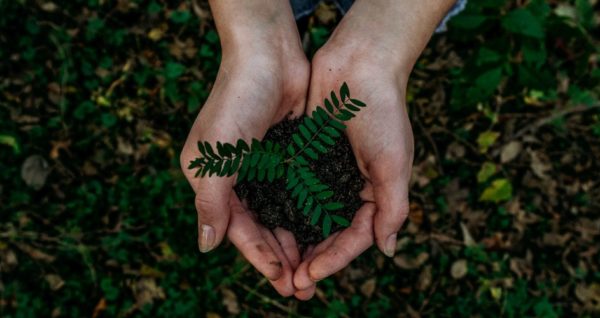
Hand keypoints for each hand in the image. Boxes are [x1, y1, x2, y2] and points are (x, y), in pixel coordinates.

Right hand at [180, 1, 309, 295]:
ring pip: (282, 215)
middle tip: (303, 287)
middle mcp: (238, 178)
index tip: (282, 279)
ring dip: (296, 242)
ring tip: (315, 269)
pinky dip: (308, 214)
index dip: (258, 256)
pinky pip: (299, 193)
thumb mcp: (215, 156)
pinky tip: (323, 233)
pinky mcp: (289, 156)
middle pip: (261, 228)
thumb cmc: (235, 102)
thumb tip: (205, 246)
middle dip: (280, 258)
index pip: (237, 229)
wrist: (268, 56)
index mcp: (213, 180)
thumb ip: (211, 202)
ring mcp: (265, 167)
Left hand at [292, 45, 413, 294]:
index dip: (334, 259)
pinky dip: (282, 209)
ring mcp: (326, 173)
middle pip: (329, 234)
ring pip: (308, 217)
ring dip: (295, 242)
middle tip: (291, 283)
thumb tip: (388, 250)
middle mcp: (349, 187)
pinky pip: (292, 190)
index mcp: (375, 193)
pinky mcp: (305, 157)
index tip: (311, 275)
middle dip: (312, 259)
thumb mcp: (394, 163)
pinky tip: (266, 226)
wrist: (359, 64)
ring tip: (277, 265)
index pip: (355, 237)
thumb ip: (393, 207)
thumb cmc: (383, 112)